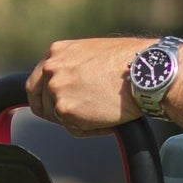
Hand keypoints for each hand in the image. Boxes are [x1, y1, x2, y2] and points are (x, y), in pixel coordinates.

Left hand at [26, 37, 151, 135]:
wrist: (146, 71)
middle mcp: (51, 69)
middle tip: (78, 116)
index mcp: (56, 53)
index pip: (36, 82)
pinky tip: (107, 119)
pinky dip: (90, 129)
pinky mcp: (66, 110)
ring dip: (77, 120)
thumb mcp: (91, 53)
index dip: (44, 98)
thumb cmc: (129, 61)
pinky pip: (74, 129)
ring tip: (102, 112)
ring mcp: (56, 90)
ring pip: (58, 117)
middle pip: (41, 102)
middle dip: (56, 112)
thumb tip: (71, 85)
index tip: (52, 107)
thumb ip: (72, 67)